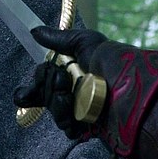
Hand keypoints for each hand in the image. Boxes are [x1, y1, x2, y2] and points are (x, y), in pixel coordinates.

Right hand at [19, 26, 157, 158]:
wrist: (130, 87)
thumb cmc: (111, 60)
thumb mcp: (84, 42)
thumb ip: (58, 39)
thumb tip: (34, 30)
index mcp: (71, 71)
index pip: (42, 81)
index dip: (33, 86)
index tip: (27, 90)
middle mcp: (73, 91)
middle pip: (44, 95)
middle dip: (49, 88)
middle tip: (62, 81)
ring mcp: (80, 110)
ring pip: (54, 112)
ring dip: (58, 104)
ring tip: (70, 97)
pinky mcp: (88, 127)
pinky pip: (67, 128)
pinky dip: (68, 121)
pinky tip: (74, 116)